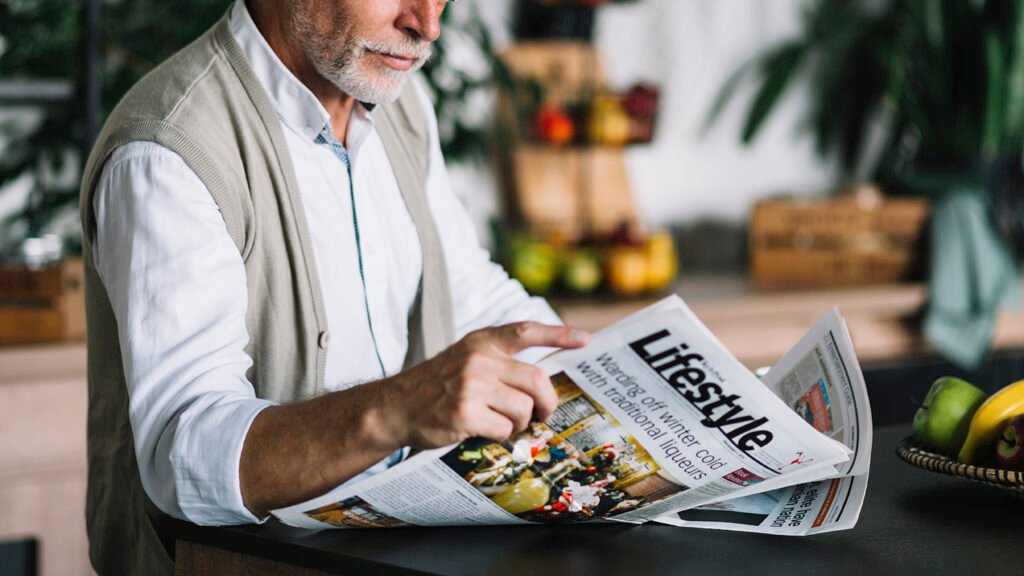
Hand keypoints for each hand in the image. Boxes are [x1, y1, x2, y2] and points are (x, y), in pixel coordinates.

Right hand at [378, 322, 589, 449]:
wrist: (394, 407)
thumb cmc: (436, 386)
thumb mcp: (465, 358)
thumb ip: (499, 361)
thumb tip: (543, 380)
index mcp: (481, 341)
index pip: (526, 331)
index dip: (558, 334)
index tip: (584, 339)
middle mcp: (478, 359)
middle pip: (537, 379)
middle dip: (547, 402)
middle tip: (543, 413)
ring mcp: (471, 385)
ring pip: (523, 408)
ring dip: (520, 422)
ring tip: (501, 422)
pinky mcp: (465, 413)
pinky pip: (504, 429)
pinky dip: (500, 435)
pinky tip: (481, 430)